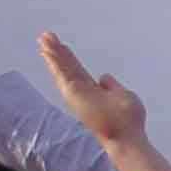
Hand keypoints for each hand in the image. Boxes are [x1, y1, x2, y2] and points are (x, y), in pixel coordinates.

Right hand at [34, 29, 144, 146]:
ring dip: (52, 52)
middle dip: (56, 51)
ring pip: (62, 68)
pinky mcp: (73, 94)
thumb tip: (103, 76)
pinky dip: (54, 62)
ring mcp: (77, 93)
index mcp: (94, 91)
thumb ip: (112, 86)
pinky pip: (62, 74)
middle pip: (67, 66)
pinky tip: (46, 51)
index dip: (69, 57)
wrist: (125, 134)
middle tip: (45, 36)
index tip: (61, 45)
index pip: (78, 70)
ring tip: (42, 38)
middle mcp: (82, 91)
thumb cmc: (128, 120)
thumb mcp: (123, 95)